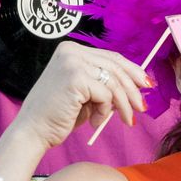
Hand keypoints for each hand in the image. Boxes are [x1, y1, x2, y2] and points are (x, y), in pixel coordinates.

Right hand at [13, 41, 149, 149]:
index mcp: (72, 50)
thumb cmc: (60, 115)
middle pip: (116, 68)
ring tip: (126, 120)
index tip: (147, 84)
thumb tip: (139, 82)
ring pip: (114, 83)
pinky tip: (95, 122)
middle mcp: (71, 51)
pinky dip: (104, 112)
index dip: (132, 71)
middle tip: (142, 107)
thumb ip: (106, 83)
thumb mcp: (87, 93)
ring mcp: (72, 62)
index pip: (111, 57)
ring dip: (123, 105)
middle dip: (133, 89)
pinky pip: (106, 95)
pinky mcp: (75, 78)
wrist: (33, 131)